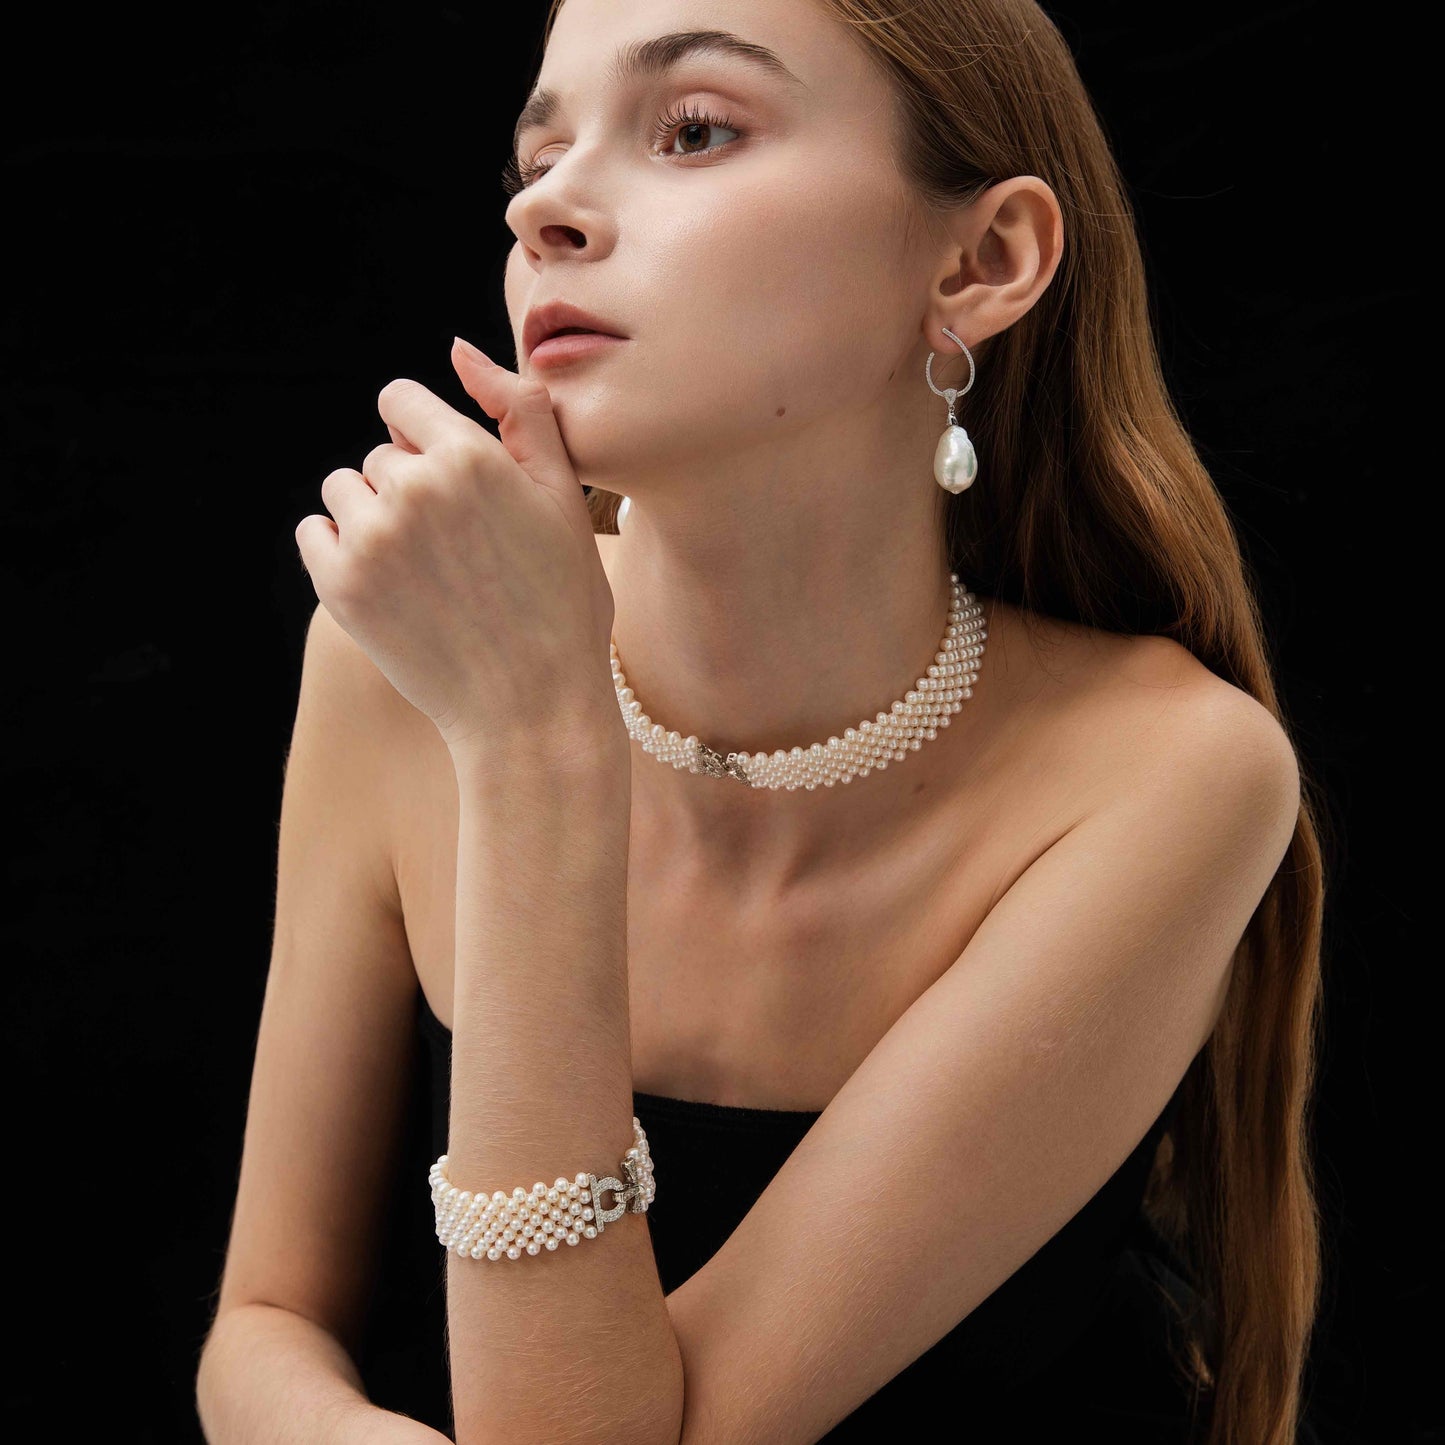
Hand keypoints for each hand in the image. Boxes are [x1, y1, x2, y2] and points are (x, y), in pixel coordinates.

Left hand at [295, 338, 620, 758]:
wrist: (533, 708)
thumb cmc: (561, 603)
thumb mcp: (563, 497)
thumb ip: (519, 410)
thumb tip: (457, 346)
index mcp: (469, 455)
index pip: (401, 400)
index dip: (428, 439)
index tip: (457, 489)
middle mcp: (412, 486)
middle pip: (380, 454)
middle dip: (411, 488)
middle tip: (462, 552)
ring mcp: (371, 538)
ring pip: (345, 491)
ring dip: (374, 518)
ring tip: (427, 571)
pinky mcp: (340, 586)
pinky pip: (314, 534)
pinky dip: (341, 552)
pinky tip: (391, 586)